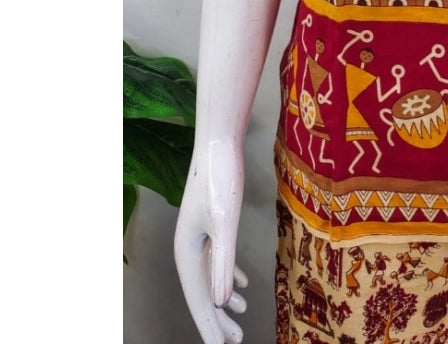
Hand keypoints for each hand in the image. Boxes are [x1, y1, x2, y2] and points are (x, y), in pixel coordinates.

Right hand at [174, 142, 248, 343]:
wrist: (219, 142)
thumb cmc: (220, 178)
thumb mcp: (226, 221)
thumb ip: (223, 261)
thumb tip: (223, 302)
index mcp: (186, 251)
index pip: (199, 299)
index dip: (210, 325)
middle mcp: (188, 247)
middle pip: (202, 292)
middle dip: (218, 320)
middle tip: (236, 341)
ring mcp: (198, 235)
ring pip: (210, 278)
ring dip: (224, 301)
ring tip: (240, 322)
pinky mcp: (212, 223)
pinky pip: (217, 260)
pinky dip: (229, 276)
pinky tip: (241, 287)